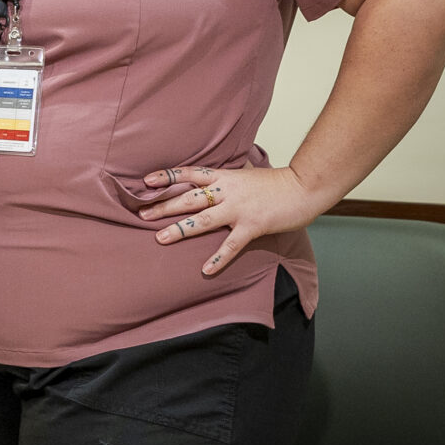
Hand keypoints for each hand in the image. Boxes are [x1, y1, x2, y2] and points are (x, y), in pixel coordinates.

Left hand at [138, 164, 329, 276]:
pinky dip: (218, 258)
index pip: (188, 174)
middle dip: (163, 206)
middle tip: (141, 214)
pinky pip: (231, 245)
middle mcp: (226, 191)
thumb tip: (213, 177)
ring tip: (160, 238)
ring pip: (203, 219)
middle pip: (188, 198)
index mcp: (223, 177)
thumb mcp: (245, 174)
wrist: (303, 186)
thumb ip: (227, 178)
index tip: (145, 181)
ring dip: (180, 229)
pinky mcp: (252, 226)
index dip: (166, 177)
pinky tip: (205, 270)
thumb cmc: (276, 182)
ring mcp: (238, 209)